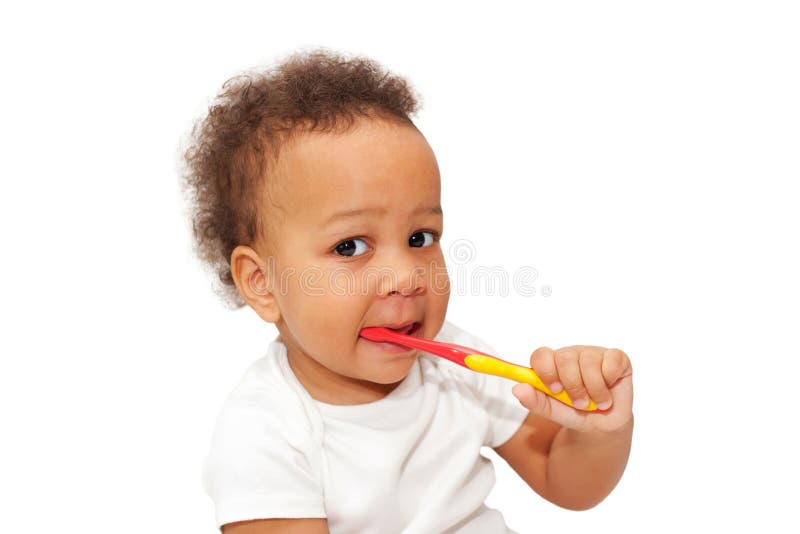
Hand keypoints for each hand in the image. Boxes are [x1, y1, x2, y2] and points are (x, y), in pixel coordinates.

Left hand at [511, 345, 632, 432]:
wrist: (602, 425)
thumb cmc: (575, 413)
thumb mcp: (553, 411)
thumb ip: (535, 401)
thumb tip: (517, 389)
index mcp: (552, 364)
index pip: (541, 355)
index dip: (546, 371)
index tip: (555, 390)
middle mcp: (571, 355)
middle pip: (565, 357)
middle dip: (573, 385)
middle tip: (579, 403)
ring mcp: (593, 354)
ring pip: (589, 361)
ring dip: (593, 389)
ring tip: (596, 403)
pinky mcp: (616, 358)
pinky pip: (612, 360)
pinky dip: (610, 379)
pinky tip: (609, 390)